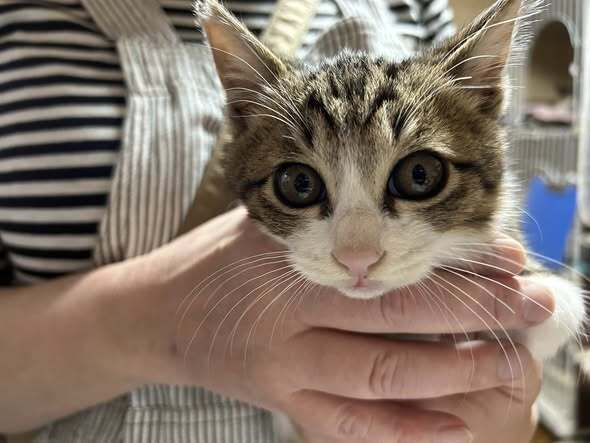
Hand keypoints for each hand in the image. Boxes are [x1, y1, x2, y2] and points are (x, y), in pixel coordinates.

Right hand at [132, 207, 551, 442]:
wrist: (155, 315)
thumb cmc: (214, 259)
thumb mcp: (263, 222)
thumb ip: (324, 225)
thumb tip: (404, 226)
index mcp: (287, 263)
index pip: (385, 264)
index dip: (450, 265)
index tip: (507, 258)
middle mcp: (289, 319)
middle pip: (395, 321)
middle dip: (474, 315)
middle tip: (535, 305)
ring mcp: (284, 369)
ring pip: (381, 379)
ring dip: (453, 375)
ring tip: (509, 364)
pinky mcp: (279, 402)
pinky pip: (347, 427)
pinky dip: (403, 432)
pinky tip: (452, 426)